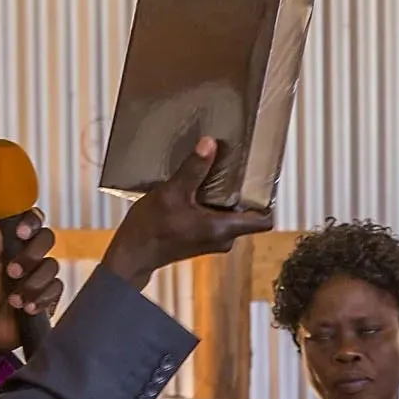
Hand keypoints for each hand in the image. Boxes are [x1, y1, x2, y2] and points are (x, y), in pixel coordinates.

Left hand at [0, 213, 61, 361]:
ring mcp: (40, 276)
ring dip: (33, 283)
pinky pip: (56, 289)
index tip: (21, 233)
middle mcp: (28, 257)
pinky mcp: (49, 296)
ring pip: (52, 266)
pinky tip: (27, 308)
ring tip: (14, 300)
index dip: (31, 222)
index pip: (30, 222)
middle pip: (46, 239)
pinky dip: (42, 298)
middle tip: (13, 272)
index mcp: (10, 245)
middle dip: (32, 255)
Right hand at [101, 138, 275, 288]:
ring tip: (214, 174)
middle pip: (247, 214)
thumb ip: (193, 169)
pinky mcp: (200, 239)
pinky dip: (210, 204)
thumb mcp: (172, 193)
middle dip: (242, 192)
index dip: (267, 201)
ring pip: (229, 215)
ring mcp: (212, 241)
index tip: (261, 179)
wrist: (131, 254)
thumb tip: (210, 144)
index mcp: (224, 229)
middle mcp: (224, 239)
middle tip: (235, 168)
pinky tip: (196, 189)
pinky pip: (215, 219)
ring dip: (223, 197)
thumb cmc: (151, 229)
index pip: (264, 221)